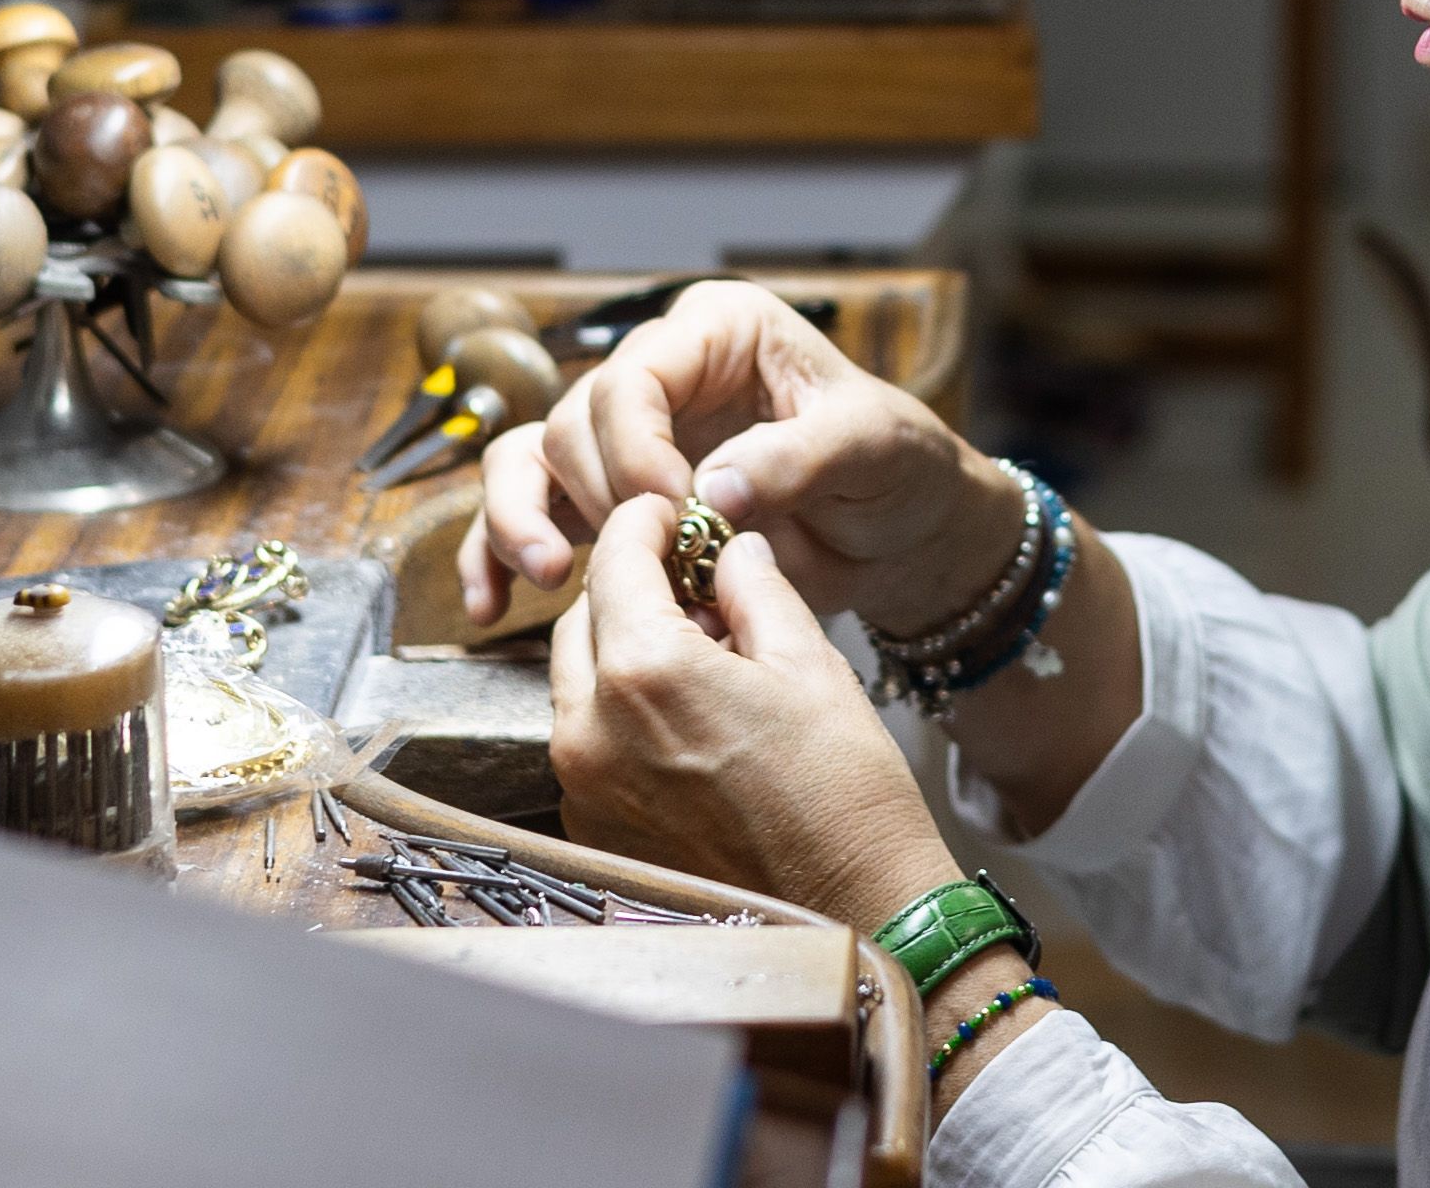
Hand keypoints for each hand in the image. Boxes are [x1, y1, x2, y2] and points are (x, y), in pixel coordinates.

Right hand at [460, 280, 1017, 634]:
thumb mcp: (872, 445)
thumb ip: (798, 457)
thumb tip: (715, 487)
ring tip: (549, 576)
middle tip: (641, 557)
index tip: (669, 507)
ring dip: (521, 520)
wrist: (901, 532)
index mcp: (718, 331)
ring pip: (530, 460)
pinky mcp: (608, 502)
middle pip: (575, 421)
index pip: (636, 372)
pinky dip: (501, 556)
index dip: (636, 442)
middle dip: (595, 495)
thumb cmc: (895, 465)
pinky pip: (530, 515)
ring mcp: (626, 438)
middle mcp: (659, 373)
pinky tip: (493, 605)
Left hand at [548, 493, 960, 928]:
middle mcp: (591, 729)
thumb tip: (730, 549)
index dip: (644, 522)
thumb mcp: (808, 662)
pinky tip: (684, 720)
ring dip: (621, 650)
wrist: (853, 915)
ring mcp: (582, 787)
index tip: (670, 514)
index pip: (616, 558)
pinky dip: (618, 714)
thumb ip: (753, 588)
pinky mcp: (591, 829)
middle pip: (583, 617)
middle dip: (629, 587)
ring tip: (696, 655)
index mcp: (644, 672)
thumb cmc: (845, 795)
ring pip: (576, 680)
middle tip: (688, 582)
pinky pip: (585, 742)